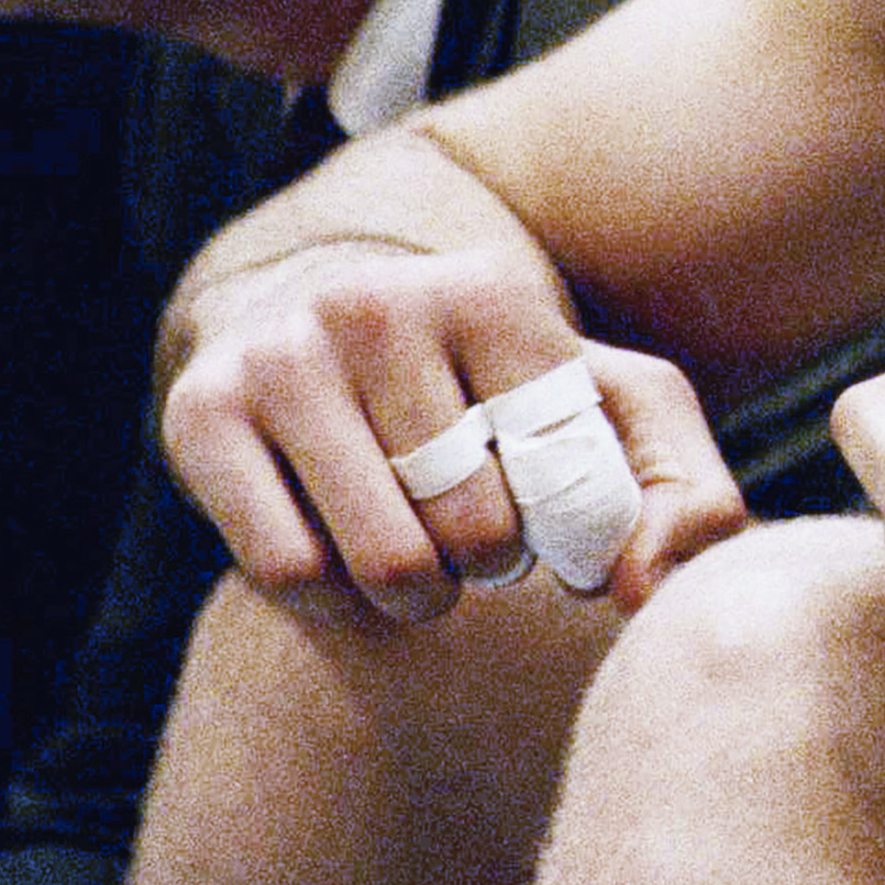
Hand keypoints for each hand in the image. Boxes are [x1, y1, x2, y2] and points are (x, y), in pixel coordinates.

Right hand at [158, 242, 741, 623]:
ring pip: (383, 560)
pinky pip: (288, 572)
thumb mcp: (607, 405)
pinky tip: (340, 545)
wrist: (316, 318)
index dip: (562, 525)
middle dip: (486, 563)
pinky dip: (329, 594)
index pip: (560, 476)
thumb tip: (642, 585)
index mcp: (489, 289)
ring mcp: (282, 352)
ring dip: (414, 592)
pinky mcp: (199, 409)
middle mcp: (378, 303)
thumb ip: (684, 488)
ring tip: (421, 553)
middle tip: (471, 534)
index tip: (544, 509)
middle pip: (473, 528)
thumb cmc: (487, 386)